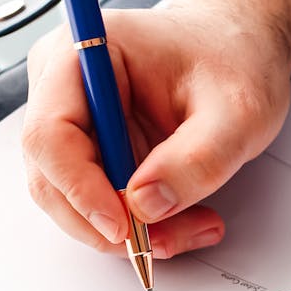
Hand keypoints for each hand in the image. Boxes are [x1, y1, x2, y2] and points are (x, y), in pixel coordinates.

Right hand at [21, 2, 290, 258]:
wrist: (238, 49)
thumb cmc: (234, 60)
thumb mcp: (239, 111)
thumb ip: (198, 157)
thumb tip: (145, 204)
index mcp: (89, 53)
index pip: (51, 133)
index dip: (79, 188)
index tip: (123, 225)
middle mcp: (65, 85)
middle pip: (52, 175)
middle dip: (107, 221)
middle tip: (167, 241)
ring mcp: (73, 119)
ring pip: (72, 199)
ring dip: (127, 229)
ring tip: (192, 228)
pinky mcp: (89, 149)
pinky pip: (96, 201)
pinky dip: (136, 223)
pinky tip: (181, 219)